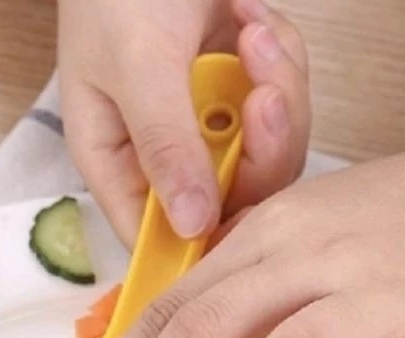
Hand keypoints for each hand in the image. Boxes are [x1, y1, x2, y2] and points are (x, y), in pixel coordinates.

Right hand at [57, 0, 310, 248]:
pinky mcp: (243, 95)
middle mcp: (167, 159)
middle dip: (260, 149)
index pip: (158, 238)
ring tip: (255, 33)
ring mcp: (210, 128)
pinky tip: (252, 19)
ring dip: (278, 94)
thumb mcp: (135, 66)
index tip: (246, 231)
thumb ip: (164, 144)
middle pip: (231, 203)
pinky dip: (281, 61)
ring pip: (269, 155)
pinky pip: (285, 105)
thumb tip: (190, 225)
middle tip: (263, 94)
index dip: (203, 248)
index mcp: (119, 166)